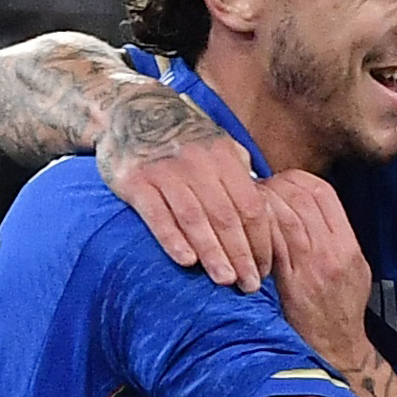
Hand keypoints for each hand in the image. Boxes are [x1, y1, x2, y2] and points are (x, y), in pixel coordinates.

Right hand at [99, 89, 268, 288]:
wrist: (130, 110)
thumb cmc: (181, 137)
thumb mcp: (216, 143)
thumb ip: (240, 172)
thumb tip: (266, 208)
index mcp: (222, 156)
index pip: (251, 206)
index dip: (261, 240)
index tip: (265, 269)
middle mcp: (197, 162)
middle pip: (226, 217)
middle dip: (241, 254)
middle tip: (250, 286)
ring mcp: (165, 171)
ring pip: (195, 219)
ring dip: (213, 253)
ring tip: (225, 280)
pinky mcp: (135, 182)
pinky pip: (157, 215)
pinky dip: (172, 239)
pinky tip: (187, 261)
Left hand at [260, 172, 374, 377]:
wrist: (338, 353)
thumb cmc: (338, 315)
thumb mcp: (349, 271)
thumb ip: (330, 240)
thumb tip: (302, 211)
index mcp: (347, 244)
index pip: (322, 191)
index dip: (295, 180)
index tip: (277, 184)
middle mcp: (334, 250)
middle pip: (301, 195)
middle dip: (272, 186)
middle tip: (252, 192)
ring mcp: (315, 266)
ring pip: (285, 214)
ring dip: (260, 205)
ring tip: (244, 209)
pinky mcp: (295, 283)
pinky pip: (273, 243)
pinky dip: (257, 231)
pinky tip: (243, 233)